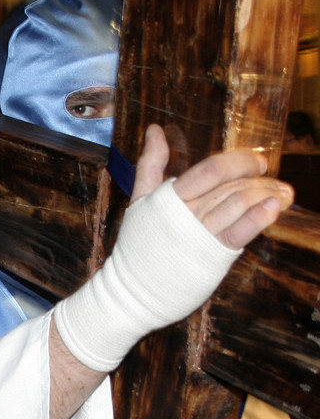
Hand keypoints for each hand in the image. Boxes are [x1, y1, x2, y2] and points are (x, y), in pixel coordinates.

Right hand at [135, 124, 291, 247]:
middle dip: (258, 177)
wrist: (135, 288)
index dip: (240, 161)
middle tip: (271, 177)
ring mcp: (200, 234)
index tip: (257, 162)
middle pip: (231, 185)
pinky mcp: (211, 255)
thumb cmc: (139, 244)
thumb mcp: (140, 199)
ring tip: (283, 192)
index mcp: (171, 197)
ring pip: (239, 204)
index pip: (212, 169)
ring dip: (265, 194)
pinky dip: (258, 218)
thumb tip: (155, 130)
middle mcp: (187, 214)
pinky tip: (273, 206)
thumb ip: (150, 164)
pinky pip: (239, 232)